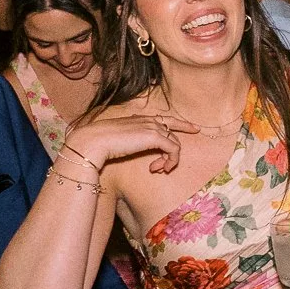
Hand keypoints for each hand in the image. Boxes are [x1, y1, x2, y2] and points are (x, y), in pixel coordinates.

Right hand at [69, 114, 197, 174]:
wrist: (94, 141)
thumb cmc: (100, 143)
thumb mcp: (119, 139)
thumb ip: (130, 139)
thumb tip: (131, 146)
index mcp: (140, 118)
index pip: (166, 119)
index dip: (182, 124)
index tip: (195, 128)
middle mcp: (149, 120)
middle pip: (173, 135)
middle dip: (170, 153)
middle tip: (159, 168)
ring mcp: (153, 127)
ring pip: (174, 144)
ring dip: (168, 160)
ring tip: (156, 170)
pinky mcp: (155, 136)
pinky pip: (173, 150)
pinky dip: (170, 161)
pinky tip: (160, 169)